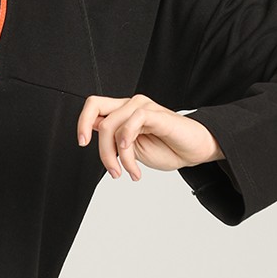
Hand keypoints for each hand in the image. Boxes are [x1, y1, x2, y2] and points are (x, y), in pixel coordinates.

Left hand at [77, 94, 224, 180]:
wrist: (195, 151)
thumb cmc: (167, 149)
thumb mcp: (131, 149)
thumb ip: (112, 139)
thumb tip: (92, 131)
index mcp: (122, 113)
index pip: (94, 107)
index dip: (81, 122)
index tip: (82, 142)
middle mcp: (130, 105)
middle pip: (96, 108)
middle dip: (97, 144)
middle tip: (110, 168)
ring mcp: (143, 107)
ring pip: (112, 125)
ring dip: (117, 156)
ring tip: (130, 172)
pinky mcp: (156, 113)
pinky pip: (133, 120)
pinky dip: (126, 141)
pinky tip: (131, 156)